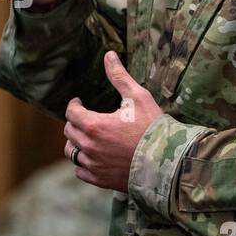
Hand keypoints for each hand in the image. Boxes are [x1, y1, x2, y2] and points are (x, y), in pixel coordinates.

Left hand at [64, 51, 162, 190]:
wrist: (167, 162)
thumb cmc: (153, 127)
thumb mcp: (137, 97)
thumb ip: (119, 77)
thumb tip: (109, 55)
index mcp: (94, 125)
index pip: (71, 112)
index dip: (74, 104)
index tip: (79, 102)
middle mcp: (89, 146)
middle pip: (69, 131)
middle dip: (74, 122)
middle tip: (83, 118)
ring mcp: (93, 165)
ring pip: (71, 152)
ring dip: (75, 143)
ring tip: (85, 137)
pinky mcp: (100, 180)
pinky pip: (80, 171)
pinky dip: (82, 164)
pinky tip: (91, 157)